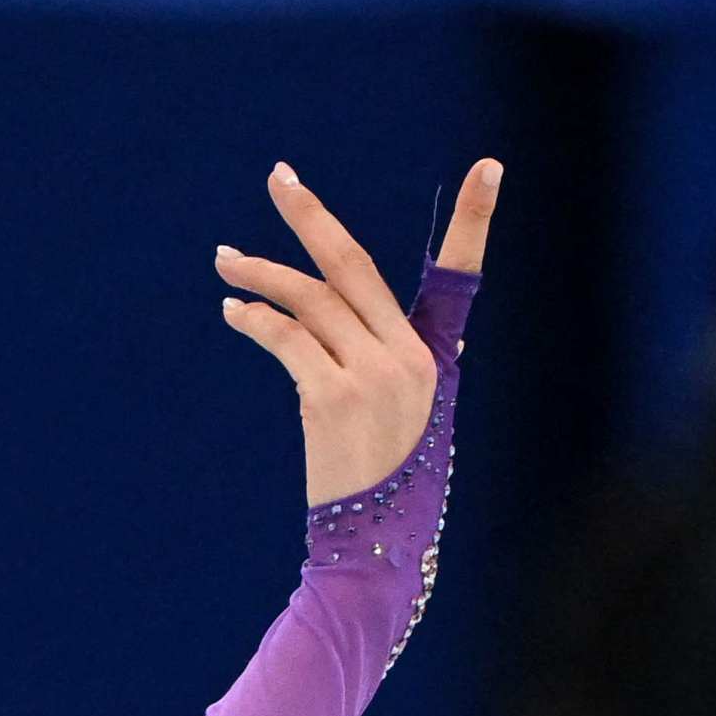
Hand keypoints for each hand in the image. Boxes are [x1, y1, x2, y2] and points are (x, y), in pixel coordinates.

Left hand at [217, 156, 500, 504]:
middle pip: (355, 264)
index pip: (460, 275)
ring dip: (261, 275)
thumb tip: (313, 328)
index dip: (477, 220)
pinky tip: (233, 310)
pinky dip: (256, 319)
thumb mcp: (398, 418)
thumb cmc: (384, 489)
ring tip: (225, 261)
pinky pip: (288, 338)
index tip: (491, 165)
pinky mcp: (333, 398)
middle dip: (312, 216)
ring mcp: (373, 375)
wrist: (373, 550)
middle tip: (278, 176)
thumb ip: (374, 363)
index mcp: (434, 357)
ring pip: (311, 298)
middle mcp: (409, 357)